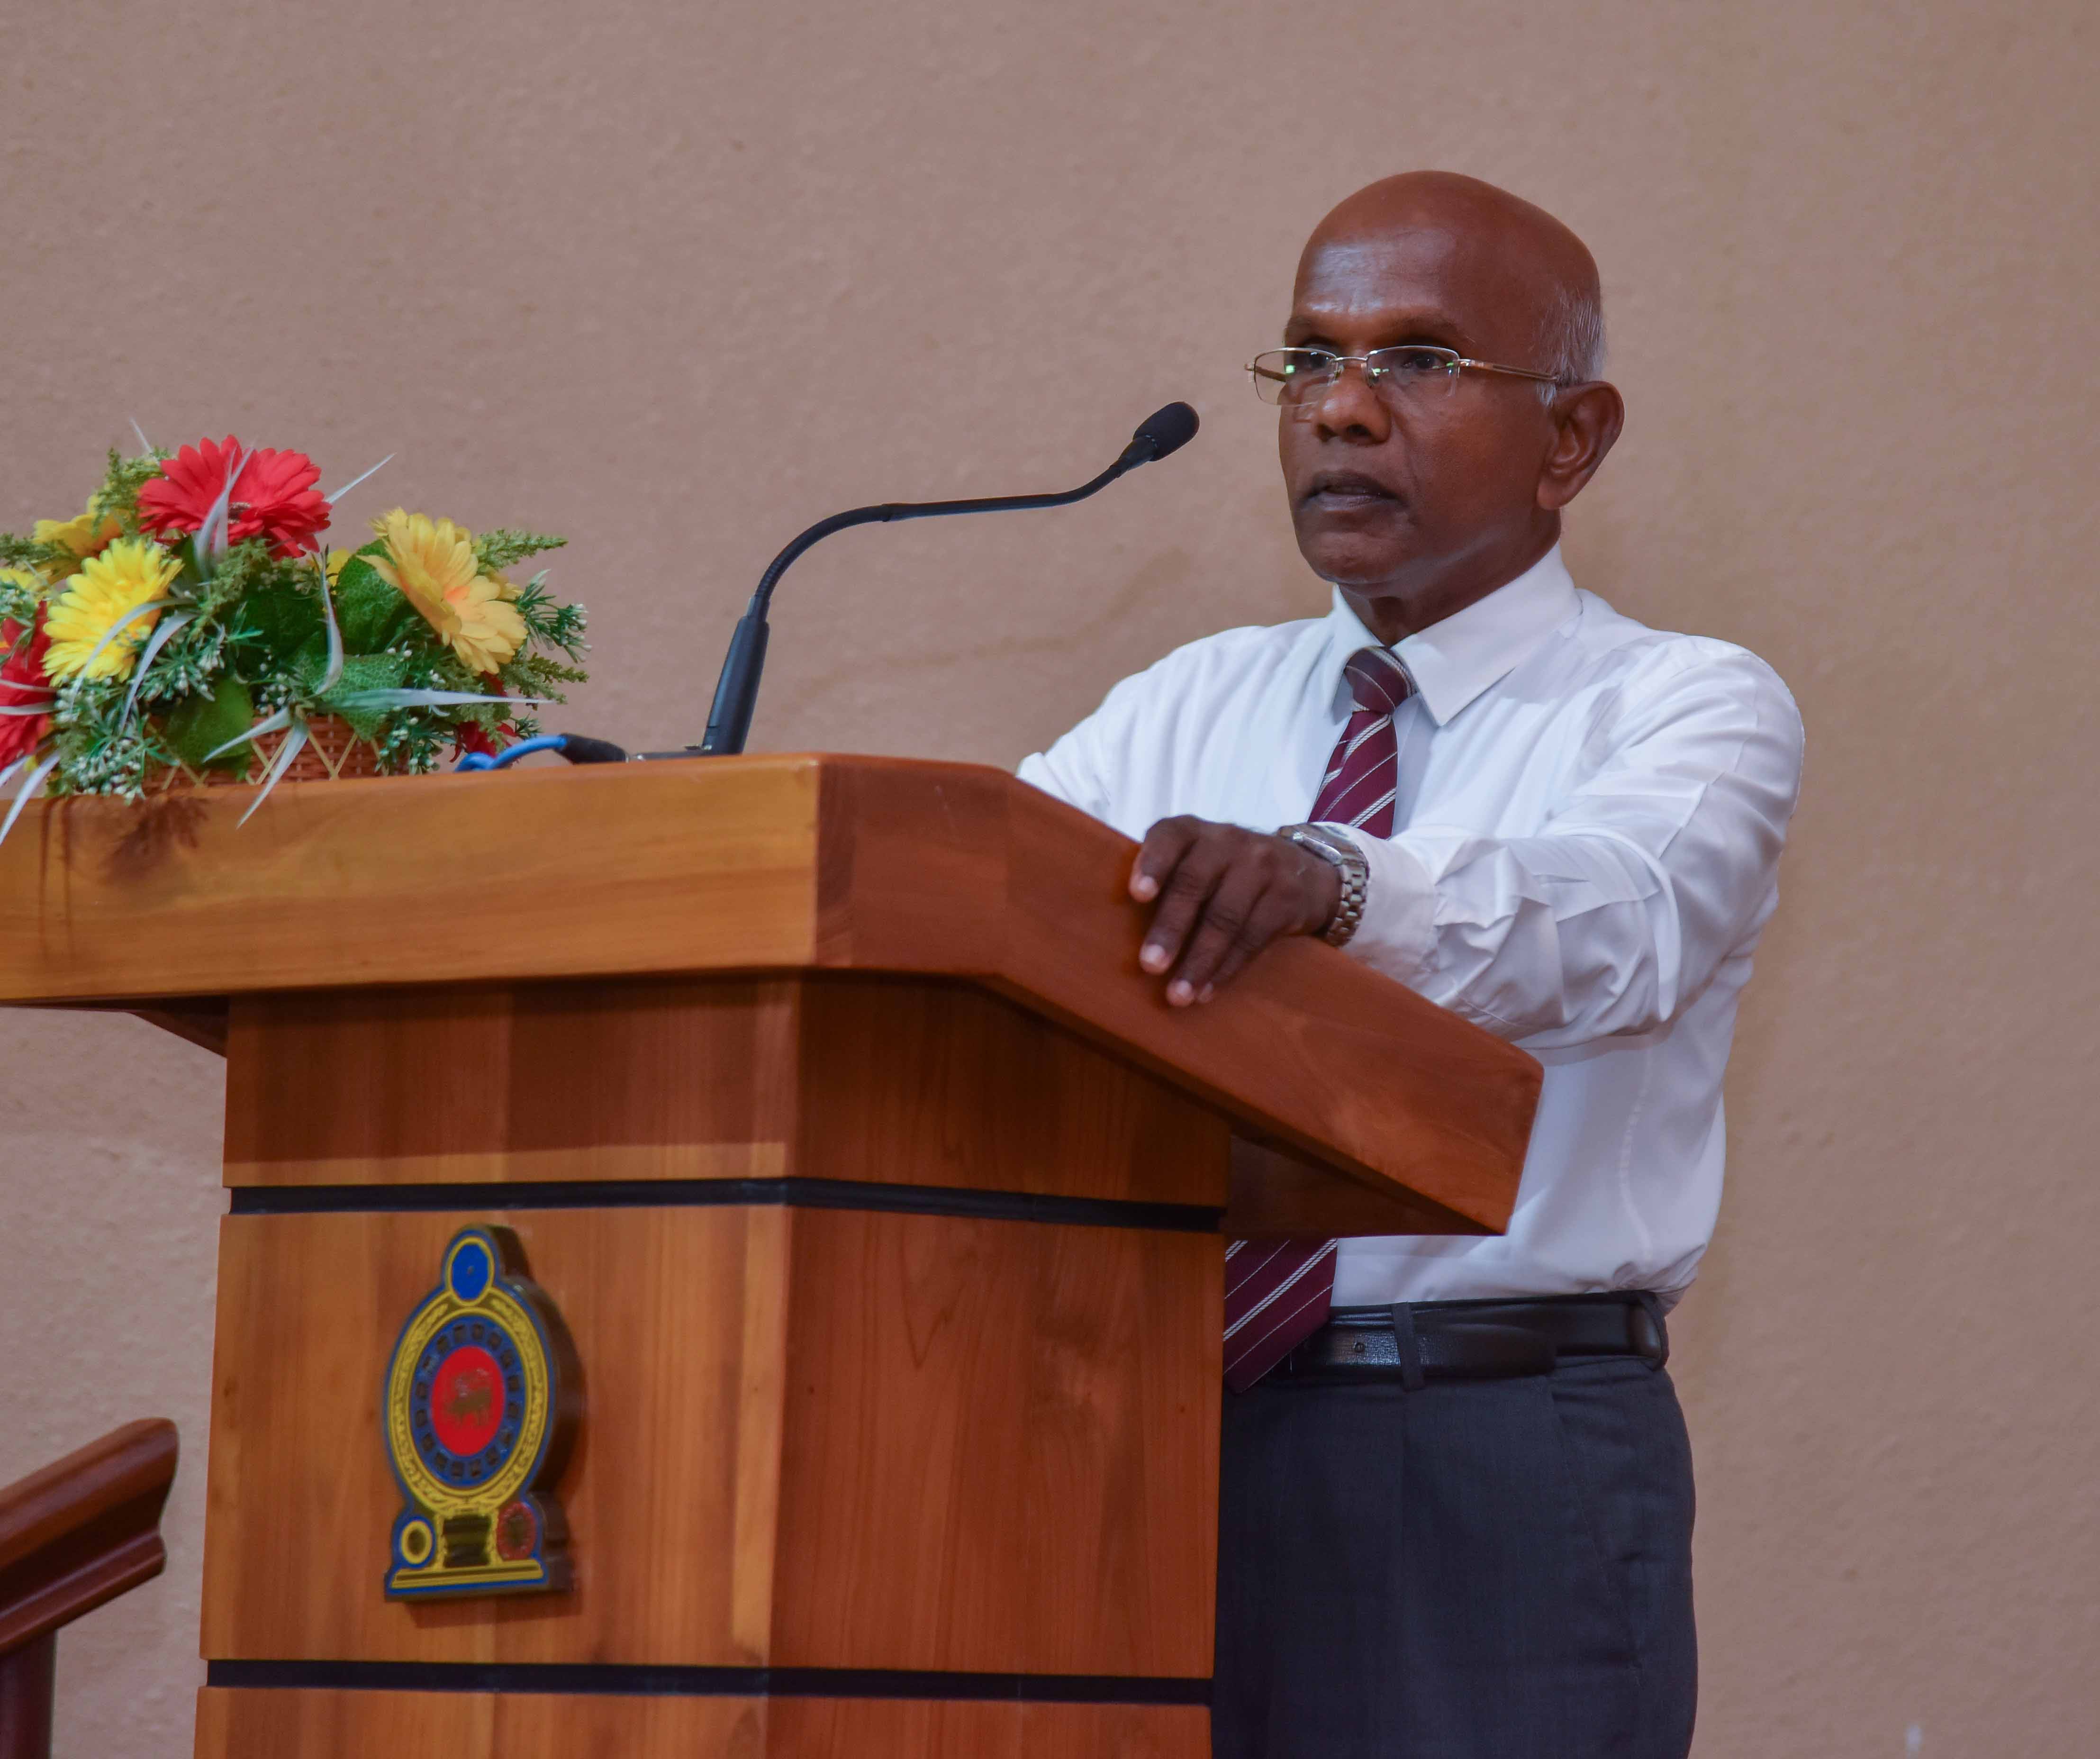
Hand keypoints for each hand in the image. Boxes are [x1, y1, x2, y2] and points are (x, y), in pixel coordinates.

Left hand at [1128, 817, 1341, 1005]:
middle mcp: (1227, 841)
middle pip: (1195, 883)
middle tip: (1149, 965)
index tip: (1137, 894)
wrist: (1302, 870)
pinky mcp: (1287, 897)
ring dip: (1199, 961)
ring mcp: (1262, 867)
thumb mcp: (1195, 859)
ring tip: (1178, 995)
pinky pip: (1253, 937)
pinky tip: (1206, 991)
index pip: (1170, 837)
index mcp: (1193, 832)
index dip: (1153, 863)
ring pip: (1226, 917)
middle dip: (1171, 927)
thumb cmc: (1223, 872)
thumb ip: (1163, 880)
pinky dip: (1226, 969)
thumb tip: (1110, 931)